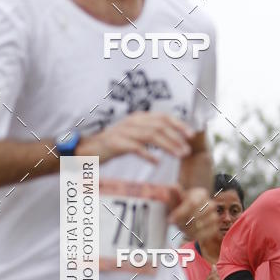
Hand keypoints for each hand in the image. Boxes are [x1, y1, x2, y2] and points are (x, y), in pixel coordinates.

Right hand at [76, 112, 193, 163]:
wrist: (89, 148)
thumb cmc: (115, 144)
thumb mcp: (134, 135)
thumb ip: (150, 133)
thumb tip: (172, 138)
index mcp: (138, 118)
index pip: (163, 117)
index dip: (179, 125)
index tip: (191, 135)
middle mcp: (132, 122)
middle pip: (159, 126)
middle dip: (176, 138)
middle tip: (186, 151)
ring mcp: (123, 131)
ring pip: (151, 136)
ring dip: (167, 146)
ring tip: (178, 155)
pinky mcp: (116, 143)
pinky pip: (135, 148)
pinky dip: (148, 155)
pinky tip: (157, 162)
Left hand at [168, 187, 219, 240]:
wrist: (189, 216)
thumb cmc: (181, 207)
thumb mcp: (175, 200)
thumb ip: (173, 195)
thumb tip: (173, 187)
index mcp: (201, 194)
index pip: (192, 203)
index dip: (181, 213)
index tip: (171, 220)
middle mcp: (211, 204)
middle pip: (197, 216)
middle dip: (184, 222)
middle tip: (176, 225)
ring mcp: (215, 216)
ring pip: (201, 225)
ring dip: (189, 229)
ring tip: (183, 228)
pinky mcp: (215, 228)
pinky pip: (206, 234)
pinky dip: (196, 235)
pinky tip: (190, 234)